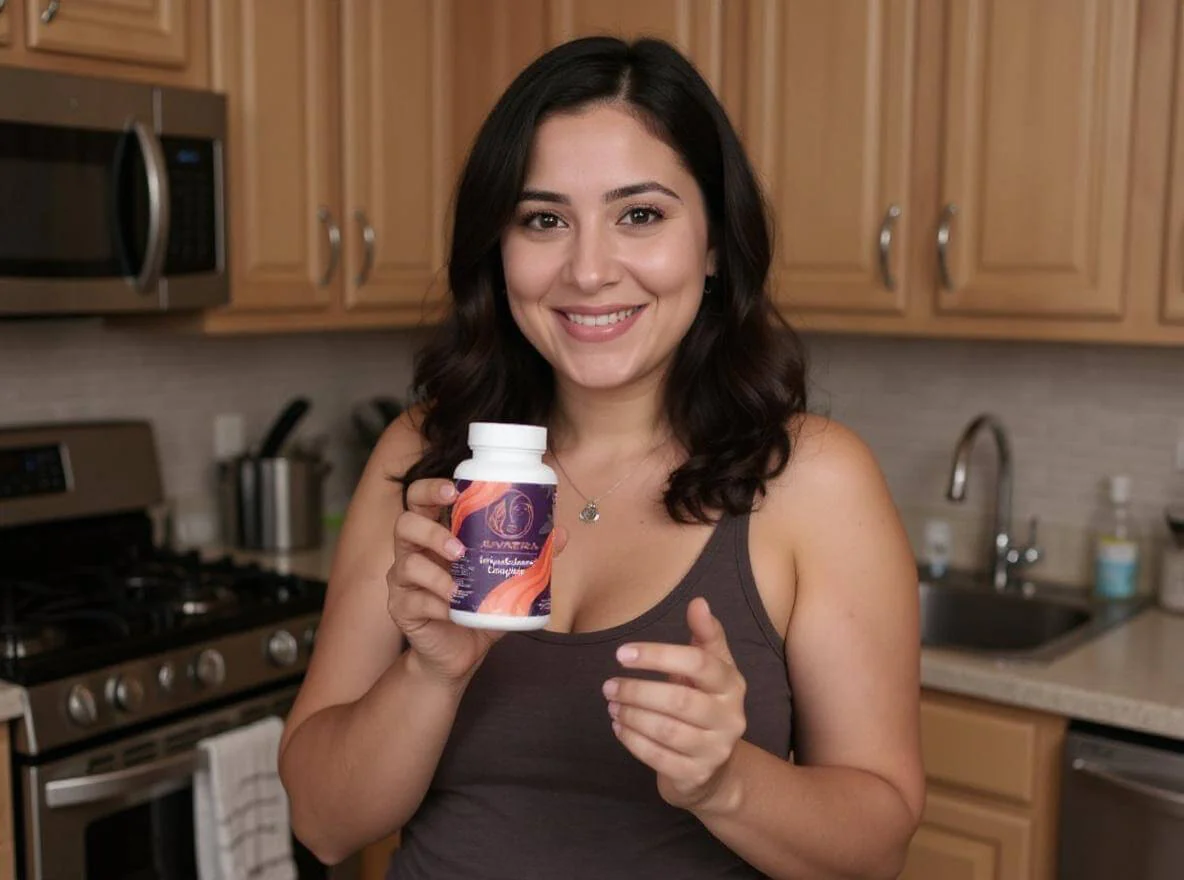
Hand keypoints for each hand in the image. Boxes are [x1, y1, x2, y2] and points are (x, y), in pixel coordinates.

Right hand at [387, 478, 565, 686]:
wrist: (460, 653)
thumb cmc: (478, 608)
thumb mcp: (505, 581)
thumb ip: (529, 557)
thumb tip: (560, 534)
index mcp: (436, 534)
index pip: (422, 499)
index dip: (432, 488)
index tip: (455, 490)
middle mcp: (415, 552)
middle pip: (405, 523)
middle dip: (430, 530)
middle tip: (460, 547)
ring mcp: (403, 580)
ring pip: (406, 563)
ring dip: (435, 572)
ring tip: (460, 585)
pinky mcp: (401, 607)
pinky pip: (412, 600)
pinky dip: (435, 604)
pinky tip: (452, 610)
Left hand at [603, 597, 747, 811]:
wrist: (714, 769)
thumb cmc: (705, 705)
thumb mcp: (710, 669)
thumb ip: (705, 636)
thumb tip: (698, 602)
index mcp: (732, 685)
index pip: (698, 663)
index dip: (658, 655)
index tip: (622, 654)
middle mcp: (730, 718)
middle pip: (679, 700)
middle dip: (637, 691)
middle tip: (609, 686)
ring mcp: (715, 750)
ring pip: (666, 730)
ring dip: (632, 715)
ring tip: (612, 705)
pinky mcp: (696, 775)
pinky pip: (658, 757)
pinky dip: (632, 740)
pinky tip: (619, 727)